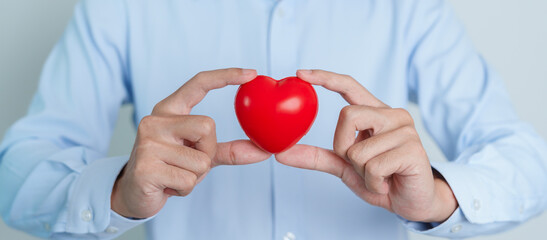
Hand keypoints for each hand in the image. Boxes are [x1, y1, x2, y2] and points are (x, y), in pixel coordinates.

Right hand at [111, 68, 271, 218]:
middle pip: (207, 126)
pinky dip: (184, 189)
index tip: (251, 73)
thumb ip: (229, 150)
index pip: (198, 83)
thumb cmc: (170, 168)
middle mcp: (155, 121)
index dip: (226, 76)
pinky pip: (188, 181)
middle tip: (190, 163)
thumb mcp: (200, 154)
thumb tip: (264, 152)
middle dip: (207, 151)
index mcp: (169, 110)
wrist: (133, 193)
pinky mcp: (145, 168)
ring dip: (195, 176)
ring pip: (200, 160)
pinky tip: (167, 186)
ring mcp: (148, 143)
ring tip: (175, 175)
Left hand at [275, 70, 457, 221]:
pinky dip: (374, 183)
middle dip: (343, 147)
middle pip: (347, 116)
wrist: (412, 202)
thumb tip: (281, 154)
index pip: (350, 86)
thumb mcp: (345, 166)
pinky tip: (389, 183)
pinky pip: (373, 167)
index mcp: (376, 113)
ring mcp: (406, 130)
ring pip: (358, 149)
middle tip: (360, 164)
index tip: (300, 73)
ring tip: (380, 176)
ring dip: (361, 172)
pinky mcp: (414, 150)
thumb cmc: (381, 179)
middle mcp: (392, 115)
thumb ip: (317, 157)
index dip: (325, 78)